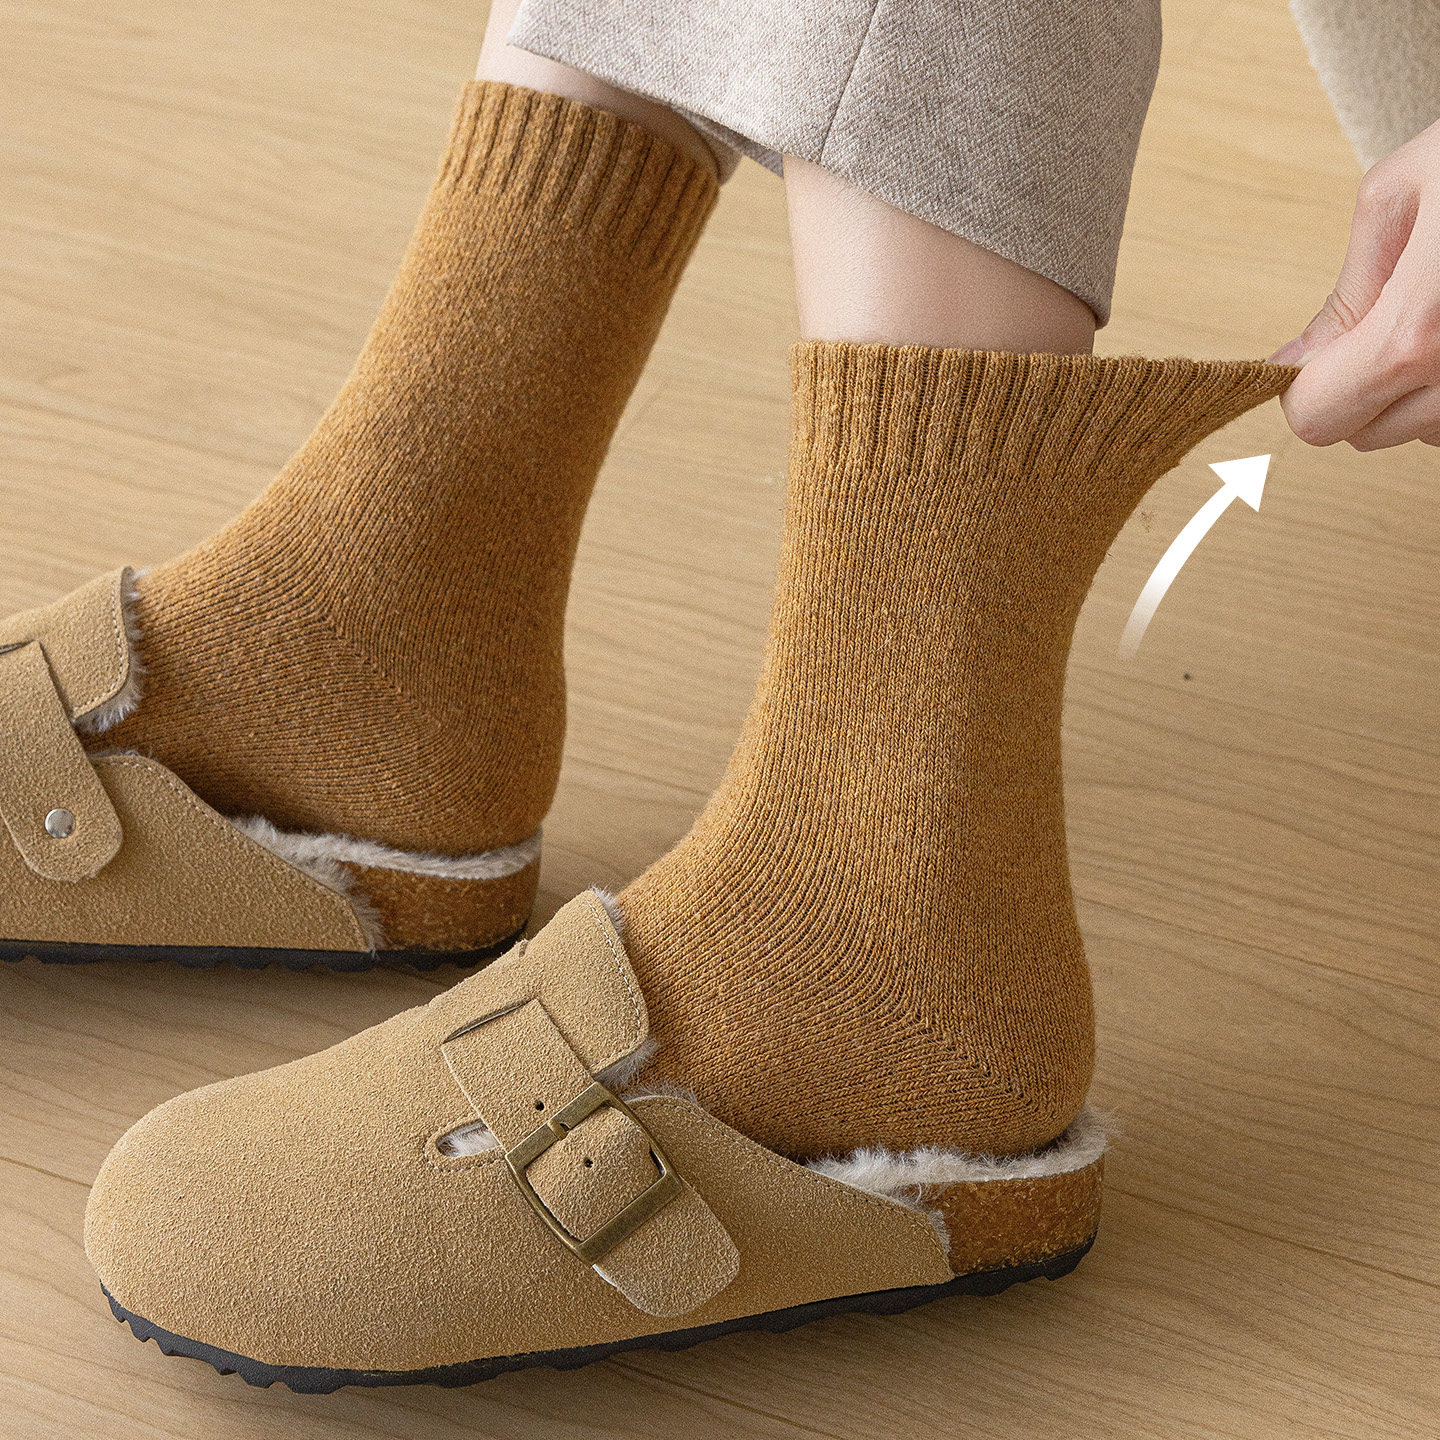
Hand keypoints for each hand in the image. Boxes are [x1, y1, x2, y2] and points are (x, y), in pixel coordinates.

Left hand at [1274, 120, 1439, 449]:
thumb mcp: (1401, 195)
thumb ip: (1346, 293)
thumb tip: (1298, 358)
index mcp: (1418, 332)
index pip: (1319, 419)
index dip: (1305, 388)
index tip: (1311, 356)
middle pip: (1369, 434)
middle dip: (1356, 389)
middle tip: (1380, 321)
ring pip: (1425, 431)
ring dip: (1413, 389)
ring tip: (1437, 309)